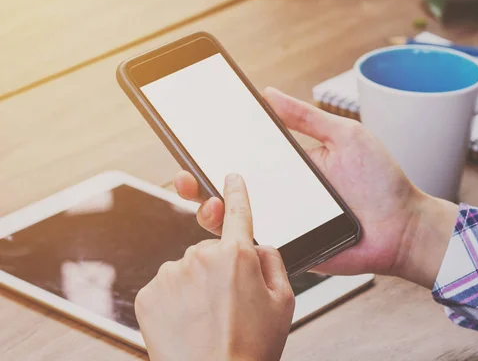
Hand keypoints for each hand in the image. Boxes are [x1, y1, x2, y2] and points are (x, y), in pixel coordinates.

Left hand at [136, 174, 293, 360]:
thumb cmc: (251, 348)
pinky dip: (174, 301)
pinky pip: (165, 287)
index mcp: (238, 256)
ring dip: (195, 286)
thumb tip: (257, 246)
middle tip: (228, 305)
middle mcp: (201, 257)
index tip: (231, 177)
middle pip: (210, 250)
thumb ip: (273, 262)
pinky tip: (187, 324)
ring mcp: (171, 274)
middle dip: (219, 269)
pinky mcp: (149, 294)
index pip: (238, 212)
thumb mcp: (283, 302)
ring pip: (186, 269)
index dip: (236, 192)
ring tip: (207, 320)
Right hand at [175, 88, 457, 287]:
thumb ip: (306, 118)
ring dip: (209, 211)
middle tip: (181, 174)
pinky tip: (225, 228)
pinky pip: (254, 248)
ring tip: (206, 199)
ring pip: (233, 222)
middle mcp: (278, 196)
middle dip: (196, 184)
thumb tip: (268, 92)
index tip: (189, 141)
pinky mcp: (288, 251)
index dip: (212, 152)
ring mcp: (281, 224)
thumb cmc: (380, 181)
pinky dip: (233, 241)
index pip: (240, 158)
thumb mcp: (344, 136)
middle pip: (227, 192)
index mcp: (287, 168)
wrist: (403, 226)